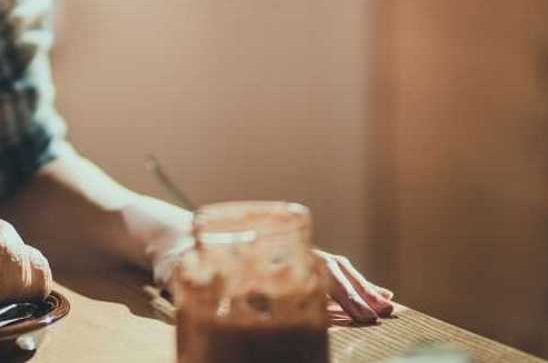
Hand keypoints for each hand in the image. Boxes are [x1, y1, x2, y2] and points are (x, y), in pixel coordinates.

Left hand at [152, 244, 394, 323]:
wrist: (163, 236)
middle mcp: (273, 249)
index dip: (339, 290)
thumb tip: (196, 287)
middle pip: (327, 266)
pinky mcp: (273, 267)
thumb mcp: (176, 267)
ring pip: (327, 269)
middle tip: (383, 311)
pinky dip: (340, 286)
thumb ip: (187, 278)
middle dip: (357, 290)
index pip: (310, 266)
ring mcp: (276, 257)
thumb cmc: (170, 253)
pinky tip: (360, 298)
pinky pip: (315, 275)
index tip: (361, 310)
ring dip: (355, 287)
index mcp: (259, 249)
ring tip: (385, 303)